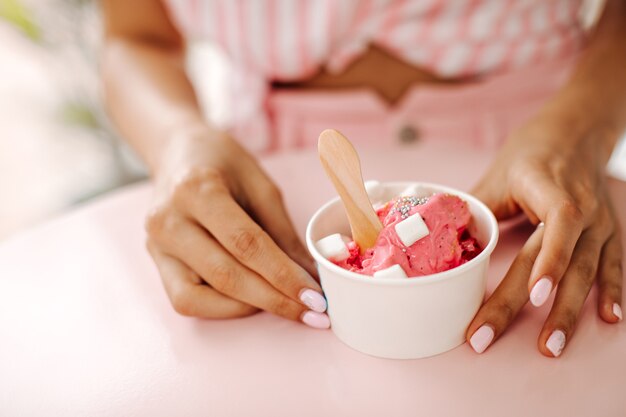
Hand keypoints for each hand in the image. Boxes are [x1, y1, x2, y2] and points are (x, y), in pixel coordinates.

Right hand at [144, 127, 329, 327]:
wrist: (176, 152)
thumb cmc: (222, 163)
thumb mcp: (260, 185)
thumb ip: (282, 232)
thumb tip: (309, 276)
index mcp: (197, 189)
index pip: (246, 243)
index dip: (284, 275)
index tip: (315, 297)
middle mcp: (168, 220)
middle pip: (225, 275)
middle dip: (274, 299)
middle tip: (312, 313)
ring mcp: (156, 245)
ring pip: (200, 297)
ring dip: (248, 308)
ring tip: (285, 305)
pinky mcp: (156, 262)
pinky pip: (185, 300)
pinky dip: (221, 307)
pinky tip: (251, 301)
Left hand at [466, 114, 622, 356]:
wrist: (577, 129)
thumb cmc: (532, 152)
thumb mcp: (498, 174)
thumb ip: (475, 208)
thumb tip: (437, 238)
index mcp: (552, 190)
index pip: (557, 229)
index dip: (548, 263)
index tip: (532, 296)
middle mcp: (583, 208)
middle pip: (563, 262)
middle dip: (537, 306)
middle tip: (501, 337)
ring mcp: (600, 222)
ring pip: (589, 272)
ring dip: (570, 312)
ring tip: (551, 346)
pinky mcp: (609, 231)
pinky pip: (613, 265)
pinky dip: (612, 292)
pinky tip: (608, 319)